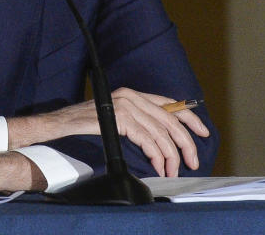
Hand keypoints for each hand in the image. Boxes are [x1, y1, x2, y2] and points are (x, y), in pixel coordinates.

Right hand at [8, 87, 209, 176]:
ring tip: (172, 170)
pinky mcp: (120, 118)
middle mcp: (132, 96)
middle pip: (170, 120)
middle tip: (192, 161)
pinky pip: (148, 140)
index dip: (190, 118)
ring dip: (170, 156)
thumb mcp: (115, 117)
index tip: (203, 132)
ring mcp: (126, 106)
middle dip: (186, 143)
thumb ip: (136, 121)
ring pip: (161, 133)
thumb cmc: (85, 124)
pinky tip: (159, 166)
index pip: (170, 103)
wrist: (61, 124)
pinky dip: (157, 156)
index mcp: (133, 93)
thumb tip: (160, 138)